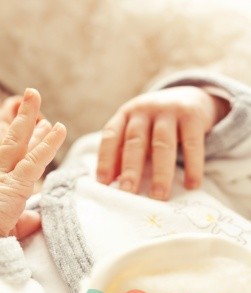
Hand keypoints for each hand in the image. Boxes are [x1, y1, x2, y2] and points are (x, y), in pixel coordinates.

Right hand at [0, 88, 66, 245]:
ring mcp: (1, 179)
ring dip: (29, 119)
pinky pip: (33, 162)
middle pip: (10, 143)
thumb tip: (36, 219)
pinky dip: (47, 145)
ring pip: (18, 143)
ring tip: (36, 95)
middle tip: (31, 100)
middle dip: (22, 121)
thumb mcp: (1, 229)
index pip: (8, 160)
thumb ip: (20, 222)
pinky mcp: (12, 187)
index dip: (22, 143)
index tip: (34, 129)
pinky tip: (58, 129)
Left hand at [97, 86, 228, 199]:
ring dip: (160, 172)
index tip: (103, 183)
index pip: (110, 136)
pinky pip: (192, 144)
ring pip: (163, 144)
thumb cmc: (154, 122)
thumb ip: (122, 152)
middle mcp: (143, 109)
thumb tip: (111, 182)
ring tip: (159, 195)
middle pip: (135, 141)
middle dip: (130, 169)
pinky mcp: (192, 115)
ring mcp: (168, 110)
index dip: (105, 159)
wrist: (188, 95)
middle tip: (128, 192)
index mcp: (125, 114)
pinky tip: (191, 184)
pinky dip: (192, 166)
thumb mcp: (136, 131)